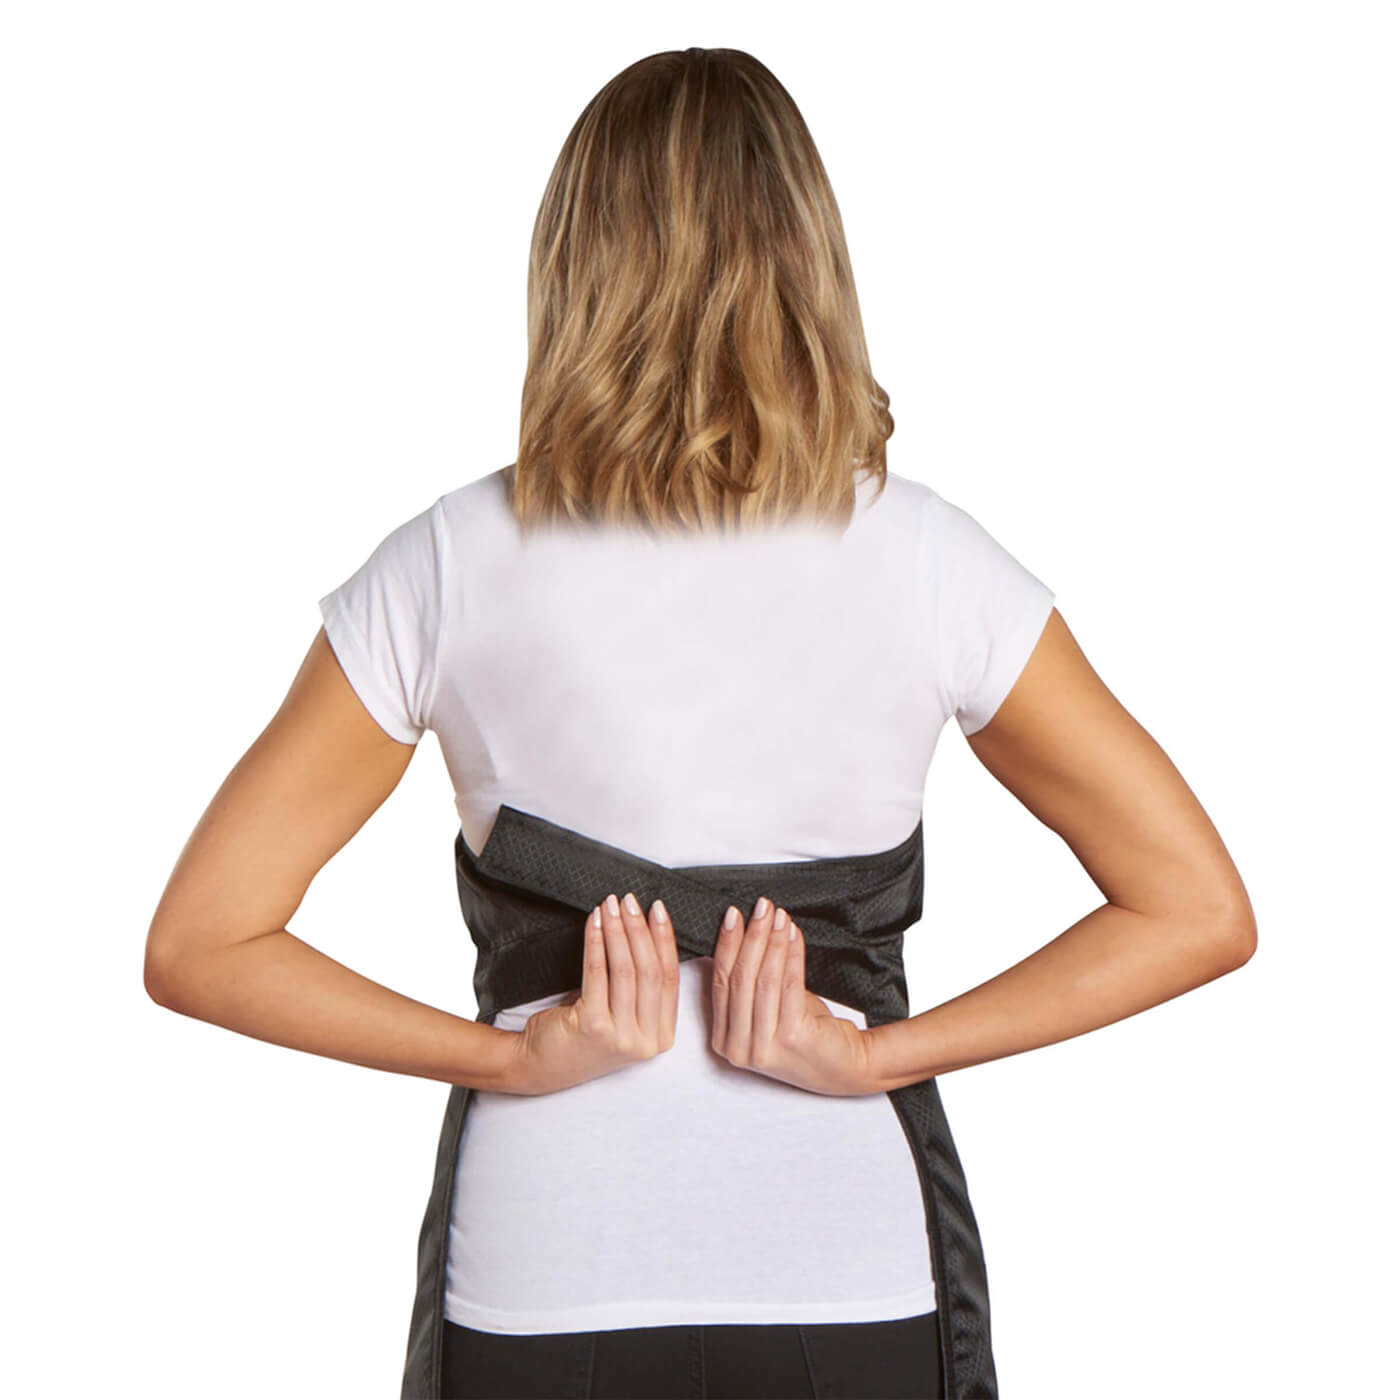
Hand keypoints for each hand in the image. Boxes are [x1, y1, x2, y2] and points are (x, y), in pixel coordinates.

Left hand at [509, 891, 679, 1094]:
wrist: (541, 1065)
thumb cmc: (583, 1033)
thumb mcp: (623, 1015)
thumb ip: (641, 988)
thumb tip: (646, 930)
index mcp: (661, 1036)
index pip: (670, 978)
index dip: (665, 939)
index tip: (658, 910)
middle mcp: (645, 1040)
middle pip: (649, 971)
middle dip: (640, 929)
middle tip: (630, 901)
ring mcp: (620, 1036)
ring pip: (625, 970)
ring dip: (618, 931)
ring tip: (610, 906)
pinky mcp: (593, 1027)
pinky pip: (597, 973)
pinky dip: (597, 942)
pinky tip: (594, 923)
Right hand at [710, 896, 878, 1095]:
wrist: (844, 1065)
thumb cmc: (804, 1032)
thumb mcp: (766, 1008)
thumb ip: (749, 981)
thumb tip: (743, 930)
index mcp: (724, 1039)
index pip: (719, 982)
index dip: (726, 945)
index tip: (733, 915)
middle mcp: (738, 1047)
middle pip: (739, 979)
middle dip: (750, 937)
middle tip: (760, 908)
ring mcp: (763, 1047)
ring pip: (762, 980)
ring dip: (771, 942)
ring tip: (778, 916)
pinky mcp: (791, 1039)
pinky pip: (788, 985)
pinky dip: (791, 955)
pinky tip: (793, 935)